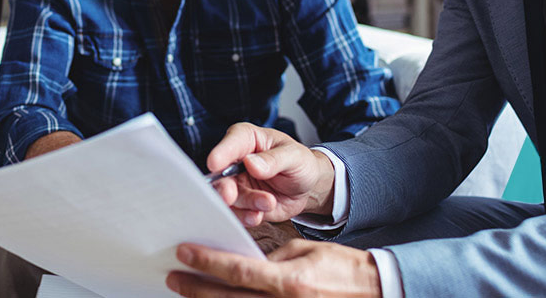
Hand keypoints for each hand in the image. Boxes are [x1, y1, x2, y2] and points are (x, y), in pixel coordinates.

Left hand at [166, 239, 381, 297]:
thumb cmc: (341, 269)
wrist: (372, 291)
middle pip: (228, 297)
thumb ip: (272, 258)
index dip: (207, 262)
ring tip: (186, 293)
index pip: (237, 270)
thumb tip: (246, 262)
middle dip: (196, 287)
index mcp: (288, 281)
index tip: (185, 253)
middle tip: (173, 277)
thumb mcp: (304, 252)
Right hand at [207, 124, 334, 225]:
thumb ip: (274, 159)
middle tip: (230, 195)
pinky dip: (246, 217)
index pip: (231, 143)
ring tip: (268, 203)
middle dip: (224, 187)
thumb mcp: (294, 156)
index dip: (221, 153)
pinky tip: (259, 216)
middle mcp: (236, 161)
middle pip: (220, 175)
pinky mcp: (242, 204)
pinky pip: (236, 213)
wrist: (307, 187)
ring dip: (245, 204)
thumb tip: (251, 163)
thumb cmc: (300, 163)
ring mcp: (237, 184)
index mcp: (247, 140)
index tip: (215, 164)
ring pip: (228, 198)